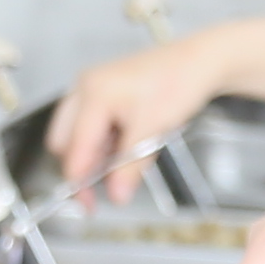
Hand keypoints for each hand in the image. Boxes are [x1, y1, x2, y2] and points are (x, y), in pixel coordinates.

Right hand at [47, 37, 230, 199]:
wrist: (199, 61)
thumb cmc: (178, 82)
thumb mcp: (153, 131)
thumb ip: (130, 166)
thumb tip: (116, 194)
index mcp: (94, 93)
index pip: (74, 146)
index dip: (78, 178)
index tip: (86, 202)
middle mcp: (85, 87)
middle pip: (64, 140)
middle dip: (81, 165)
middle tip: (100, 189)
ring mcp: (92, 88)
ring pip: (77, 134)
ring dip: (95, 154)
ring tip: (123, 165)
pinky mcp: (102, 92)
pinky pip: (91, 124)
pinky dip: (104, 142)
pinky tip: (125, 149)